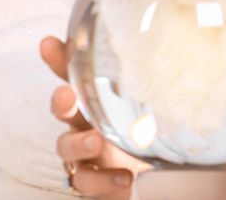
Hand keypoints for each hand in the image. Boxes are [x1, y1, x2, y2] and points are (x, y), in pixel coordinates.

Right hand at [41, 36, 145, 198]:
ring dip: (79, 143)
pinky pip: (86, 181)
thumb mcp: (149, 105)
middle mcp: (85, 124)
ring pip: (66, 147)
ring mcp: (86, 153)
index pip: (74, 76)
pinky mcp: (92, 180)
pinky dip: (102, 180)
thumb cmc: (143, 134)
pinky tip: (122, 177)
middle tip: (66, 95)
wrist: (146, 174)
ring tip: (96, 141)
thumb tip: (177, 52)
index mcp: (96, 100)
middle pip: (63, 109)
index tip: (49, 44)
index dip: (59, 60)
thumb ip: (153, 84)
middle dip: (61, 100)